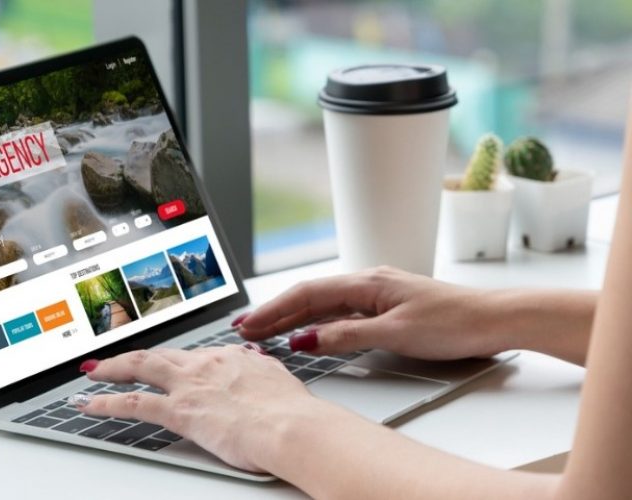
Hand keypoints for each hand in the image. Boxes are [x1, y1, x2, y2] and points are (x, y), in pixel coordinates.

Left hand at [74, 346, 319, 471]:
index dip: (173, 361)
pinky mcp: (179, 411)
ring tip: (93, 372)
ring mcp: (189, 386)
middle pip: (158, 355)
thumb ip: (260, 369)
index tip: (163, 365)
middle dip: (131, 358)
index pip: (192, 356)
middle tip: (111, 361)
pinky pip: (132, 403)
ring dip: (111, 369)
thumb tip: (257, 363)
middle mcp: (204, 365)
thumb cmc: (291, 410)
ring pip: (139, 368)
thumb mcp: (278, 378)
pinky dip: (106, 402)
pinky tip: (89, 404)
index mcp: (229, 358)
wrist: (291, 425)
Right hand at [238, 266, 506, 360]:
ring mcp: (377, 296)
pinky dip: (318, 324)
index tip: (250, 324)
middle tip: (245, 328)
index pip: (308, 294)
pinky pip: (341, 314)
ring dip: (293, 318)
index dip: (275, 310)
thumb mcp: (396, 332)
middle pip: (310, 297)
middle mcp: (368, 284)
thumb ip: (348, 336)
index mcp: (367, 282)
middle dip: (276, 312)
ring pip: (324, 306)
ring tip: (265, 331)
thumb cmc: (454, 321)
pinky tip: (308, 334)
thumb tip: (307, 339)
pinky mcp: (386, 309)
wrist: (494, 319)